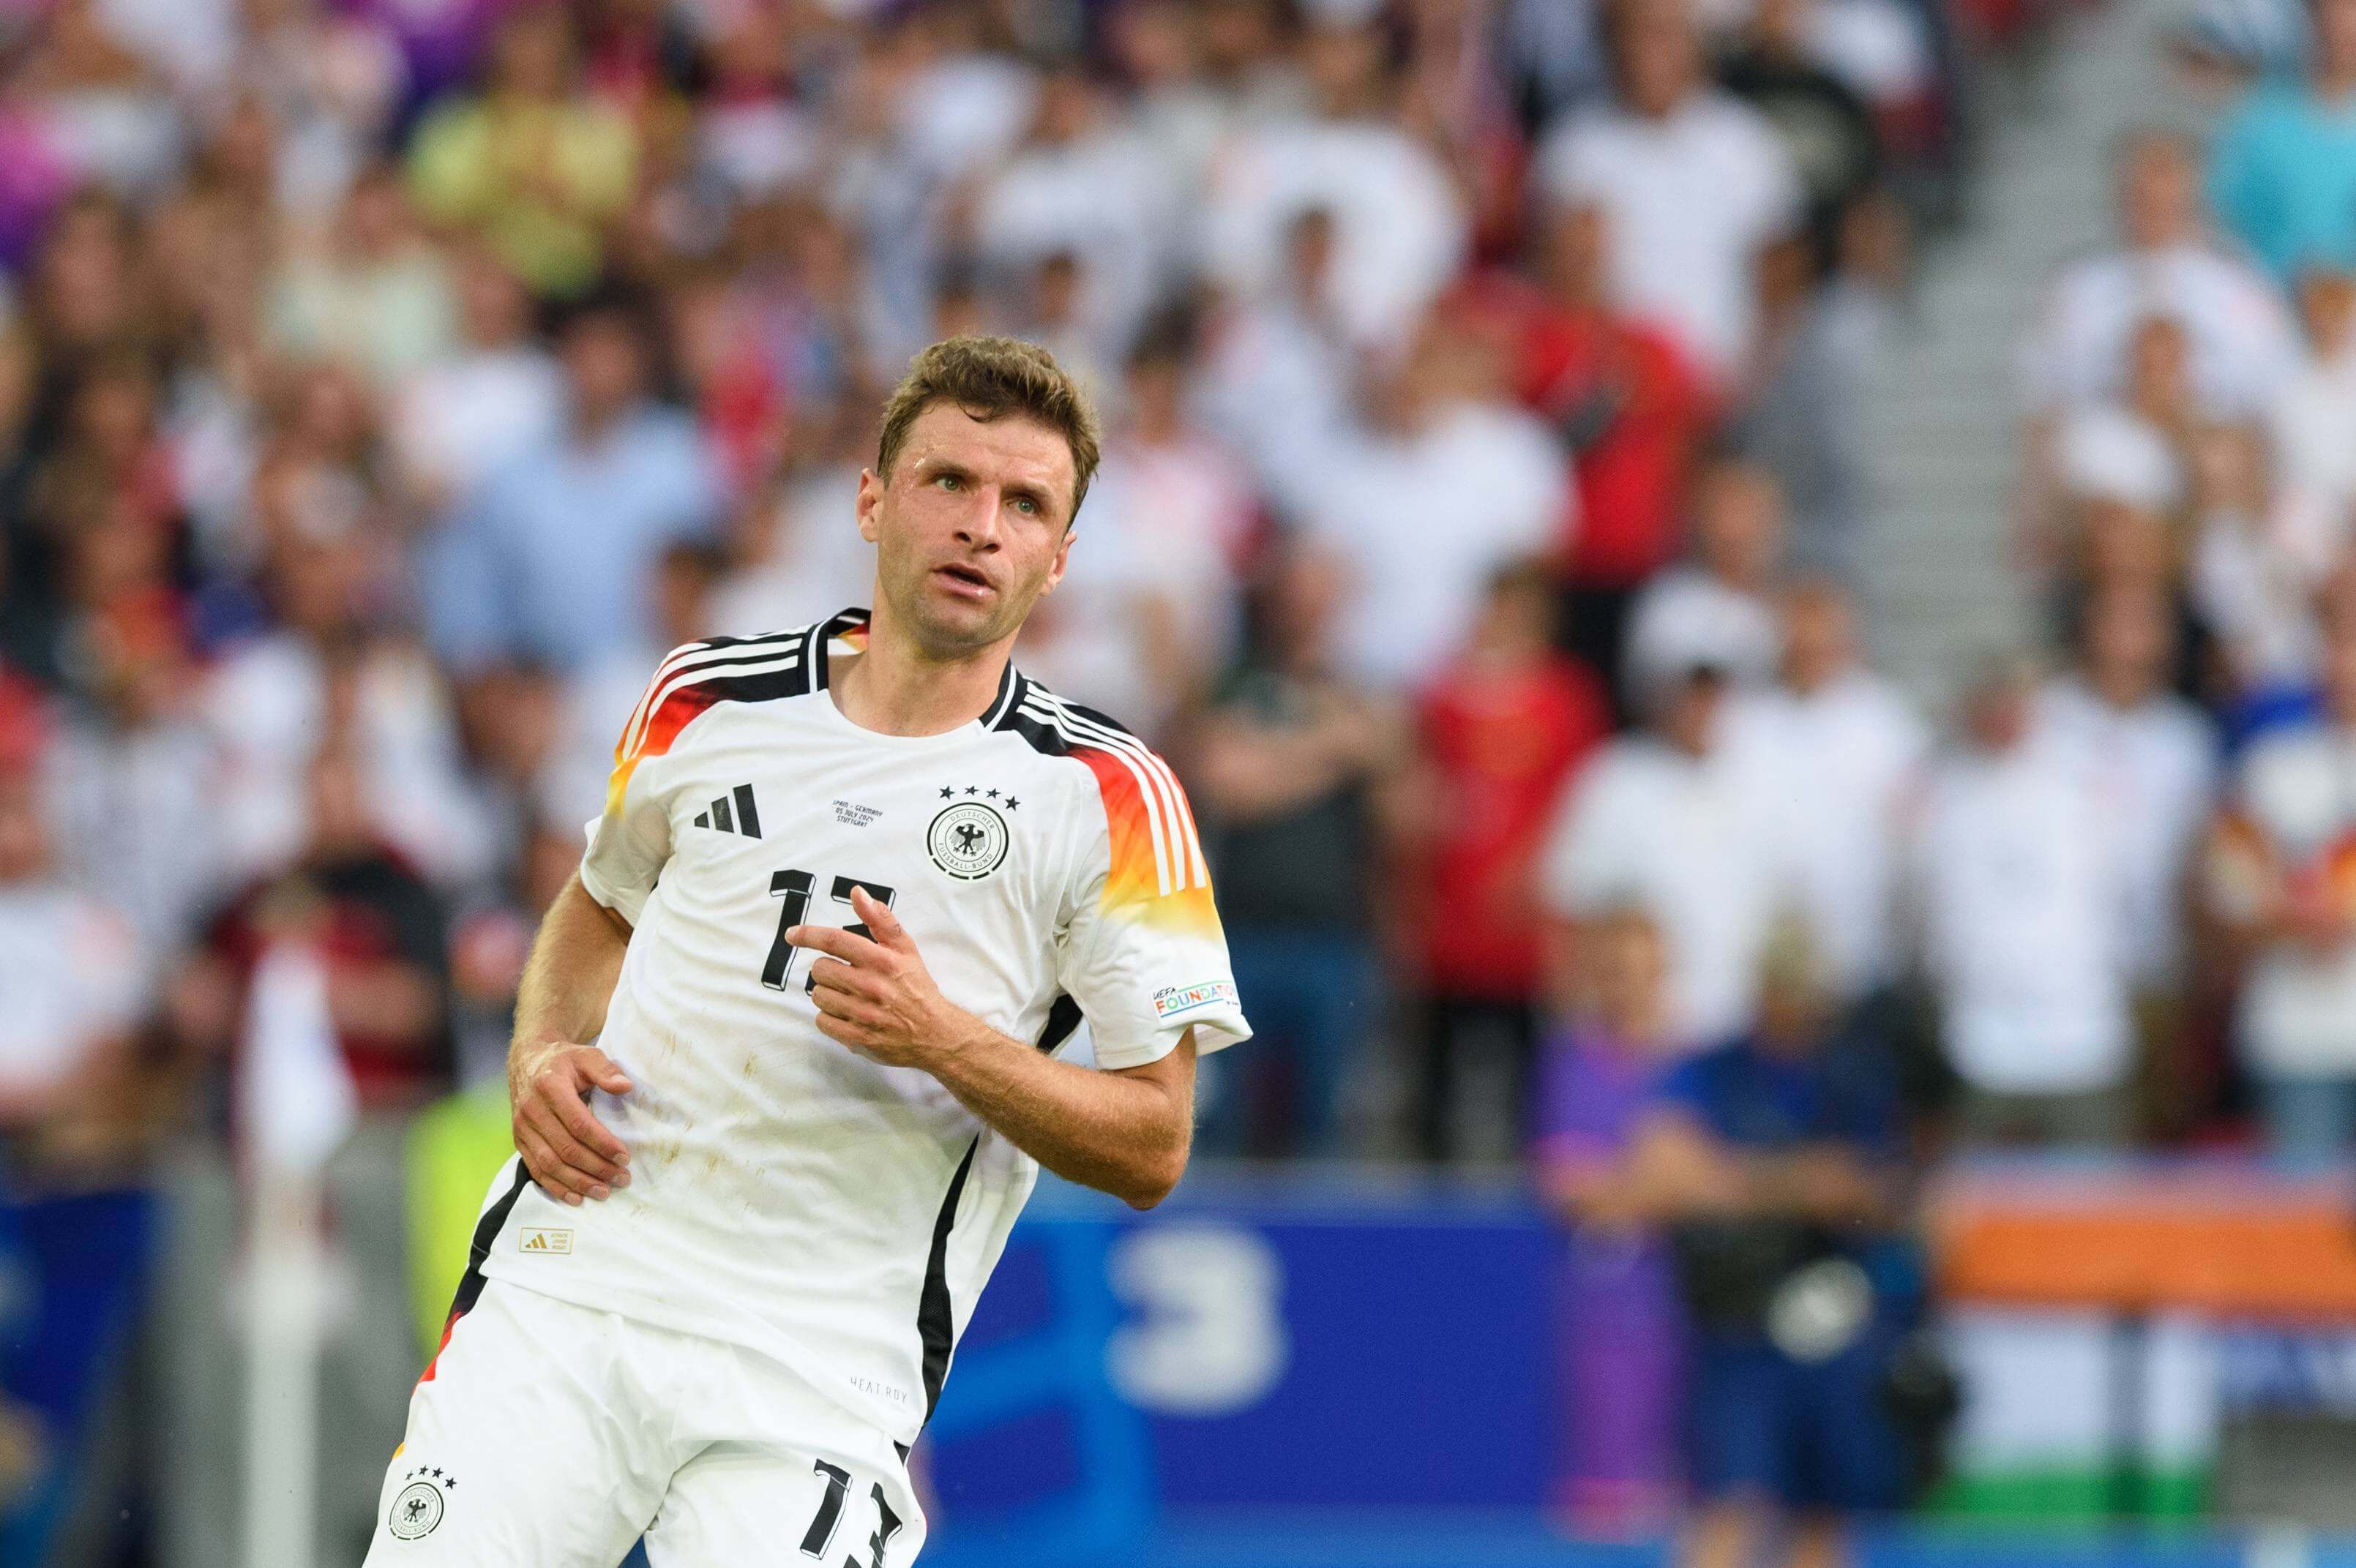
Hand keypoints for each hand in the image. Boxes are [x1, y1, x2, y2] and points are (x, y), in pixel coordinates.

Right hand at [509, 1039, 632, 1205]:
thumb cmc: (564, 1060)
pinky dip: (555, 1186)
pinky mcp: (518, 1140)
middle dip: (596, 1168)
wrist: (528, 1060)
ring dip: (578, 1182)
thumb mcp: (586, 1055)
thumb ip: (606, 1070)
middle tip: (622, 1178)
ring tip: (604, 1192)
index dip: (603, 1144)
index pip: (579, 1124)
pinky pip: (535, 1169)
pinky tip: (575, 1197)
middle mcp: (531, 1110)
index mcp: (550, 1088)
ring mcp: (522, 1127)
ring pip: (549, 1163)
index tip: (625, 1157)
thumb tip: (625, 1086)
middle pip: (566, 1148)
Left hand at [792, 888, 974, 1069]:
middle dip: (827, 969)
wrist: (935, 1033)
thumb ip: (880, 919)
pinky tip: (847, 1014)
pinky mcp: (857, 1038)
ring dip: (828, 993)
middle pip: (820, 969)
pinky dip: (829, 1017)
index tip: (792, 935)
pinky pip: (822, 1021)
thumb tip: (857, 892)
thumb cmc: (917, 987)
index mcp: (881, 960)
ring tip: (848, 996)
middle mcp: (870, 986)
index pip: (834, 940)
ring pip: (818, 995)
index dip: (808, 935)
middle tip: (844, 975)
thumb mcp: (906, 948)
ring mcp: (863, 1014)